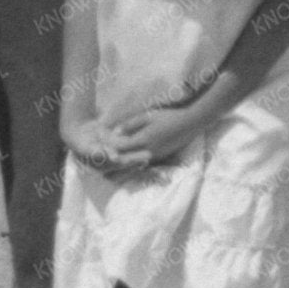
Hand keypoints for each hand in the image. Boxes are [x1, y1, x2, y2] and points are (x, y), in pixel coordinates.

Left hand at [69, 106, 197, 179]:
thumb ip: (131, 125)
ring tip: (109, 171)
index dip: (108, 149)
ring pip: (134, 166)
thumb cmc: (168, 116)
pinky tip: (126, 167)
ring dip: (122, 169)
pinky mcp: (159, 158)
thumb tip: (116, 132)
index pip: (120, 148)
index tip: (98, 149)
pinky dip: (133, 167)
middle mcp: (147, 152)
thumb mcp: (148, 116)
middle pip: (125, 161)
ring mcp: (154, 157)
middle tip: (98, 168)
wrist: (190, 124)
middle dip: (112, 165)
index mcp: (143, 140)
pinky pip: (143, 165)